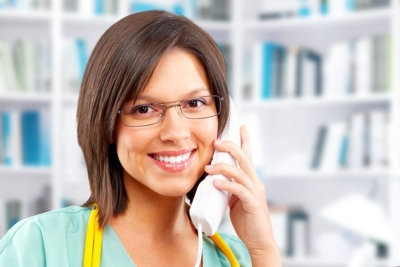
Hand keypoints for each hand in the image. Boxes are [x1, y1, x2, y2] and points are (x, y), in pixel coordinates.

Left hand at [205, 125, 280, 266]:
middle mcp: (255, 182)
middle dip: (230, 147)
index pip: (249, 155)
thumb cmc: (247, 219)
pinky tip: (216, 183)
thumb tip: (215, 180)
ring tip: (208, 167)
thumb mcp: (235, 199)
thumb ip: (229, 188)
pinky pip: (239, 190)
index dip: (245, 140)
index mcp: (251, 179)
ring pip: (240, 171)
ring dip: (223, 167)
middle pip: (244, 157)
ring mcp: (255, 192)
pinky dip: (226, 184)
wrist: (259, 240)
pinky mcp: (252, 203)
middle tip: (216, 142)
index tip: (241, 126)